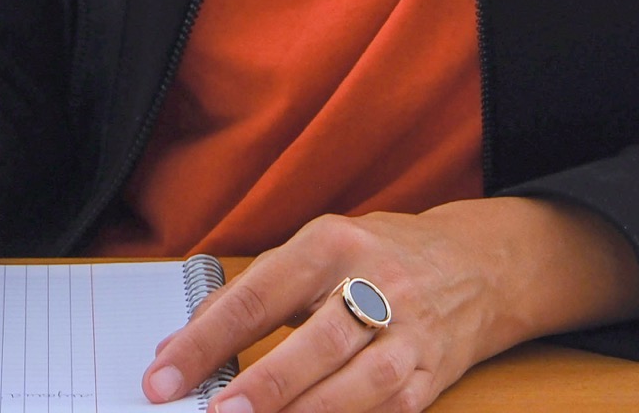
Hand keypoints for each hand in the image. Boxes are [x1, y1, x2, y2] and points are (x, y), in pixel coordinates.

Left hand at [142, 199, 638, 412]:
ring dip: (300, 412)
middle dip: (261, 384)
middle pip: (314, 339)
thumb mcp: (314, 253)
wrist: (476, 266)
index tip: (163, 374)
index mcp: (332, 242)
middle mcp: (374, 282)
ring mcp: (408, 333)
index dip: (207, 338)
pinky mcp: (429, 377)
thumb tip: (179, 345)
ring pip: (355, 384)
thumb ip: (250, 296)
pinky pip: (384, 411)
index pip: (258, 292)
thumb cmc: (377, 257)